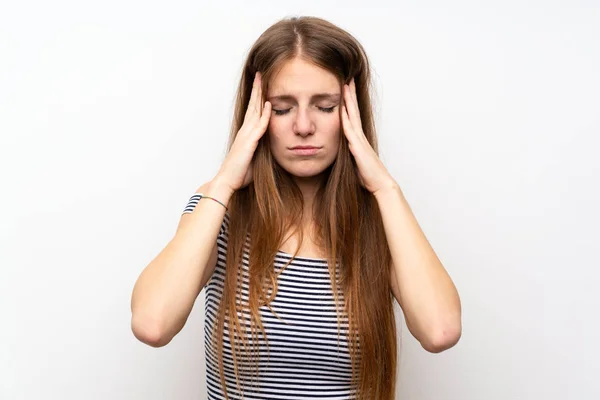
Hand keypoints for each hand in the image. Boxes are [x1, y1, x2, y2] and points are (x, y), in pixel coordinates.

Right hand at [215, 71, 270, 192]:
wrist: (226, 181)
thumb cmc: (239, 174)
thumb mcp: (252, 159)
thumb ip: (260, 150)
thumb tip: (268, 148)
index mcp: (246, 134)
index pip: (253, 111)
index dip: (257, 98)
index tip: (261, 86)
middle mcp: (245, 131)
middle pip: (252, 105)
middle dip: (257, 89)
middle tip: (260, 74)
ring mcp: (246, 136)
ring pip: (254, 111)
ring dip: (260, 95)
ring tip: (263, 80)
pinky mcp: (249, 144)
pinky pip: (259, 127)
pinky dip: (264, 115)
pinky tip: (269, 105)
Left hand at [341, 77, 395, 194]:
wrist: (379, 184)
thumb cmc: (368, 176)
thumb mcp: (355, 160)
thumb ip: (349, 152)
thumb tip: (342, 148)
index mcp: (358, 138)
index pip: (352, 115)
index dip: (349, 102)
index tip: (345, 88)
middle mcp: (359, 136)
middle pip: (354, 110)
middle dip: (350, 94)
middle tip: (347, 78)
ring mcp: (359, 140)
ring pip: (352, 116)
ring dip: (348, 101)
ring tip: (345, 86)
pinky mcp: (358, 148)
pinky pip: (350, 131)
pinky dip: (346, 120)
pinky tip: (342, 110)